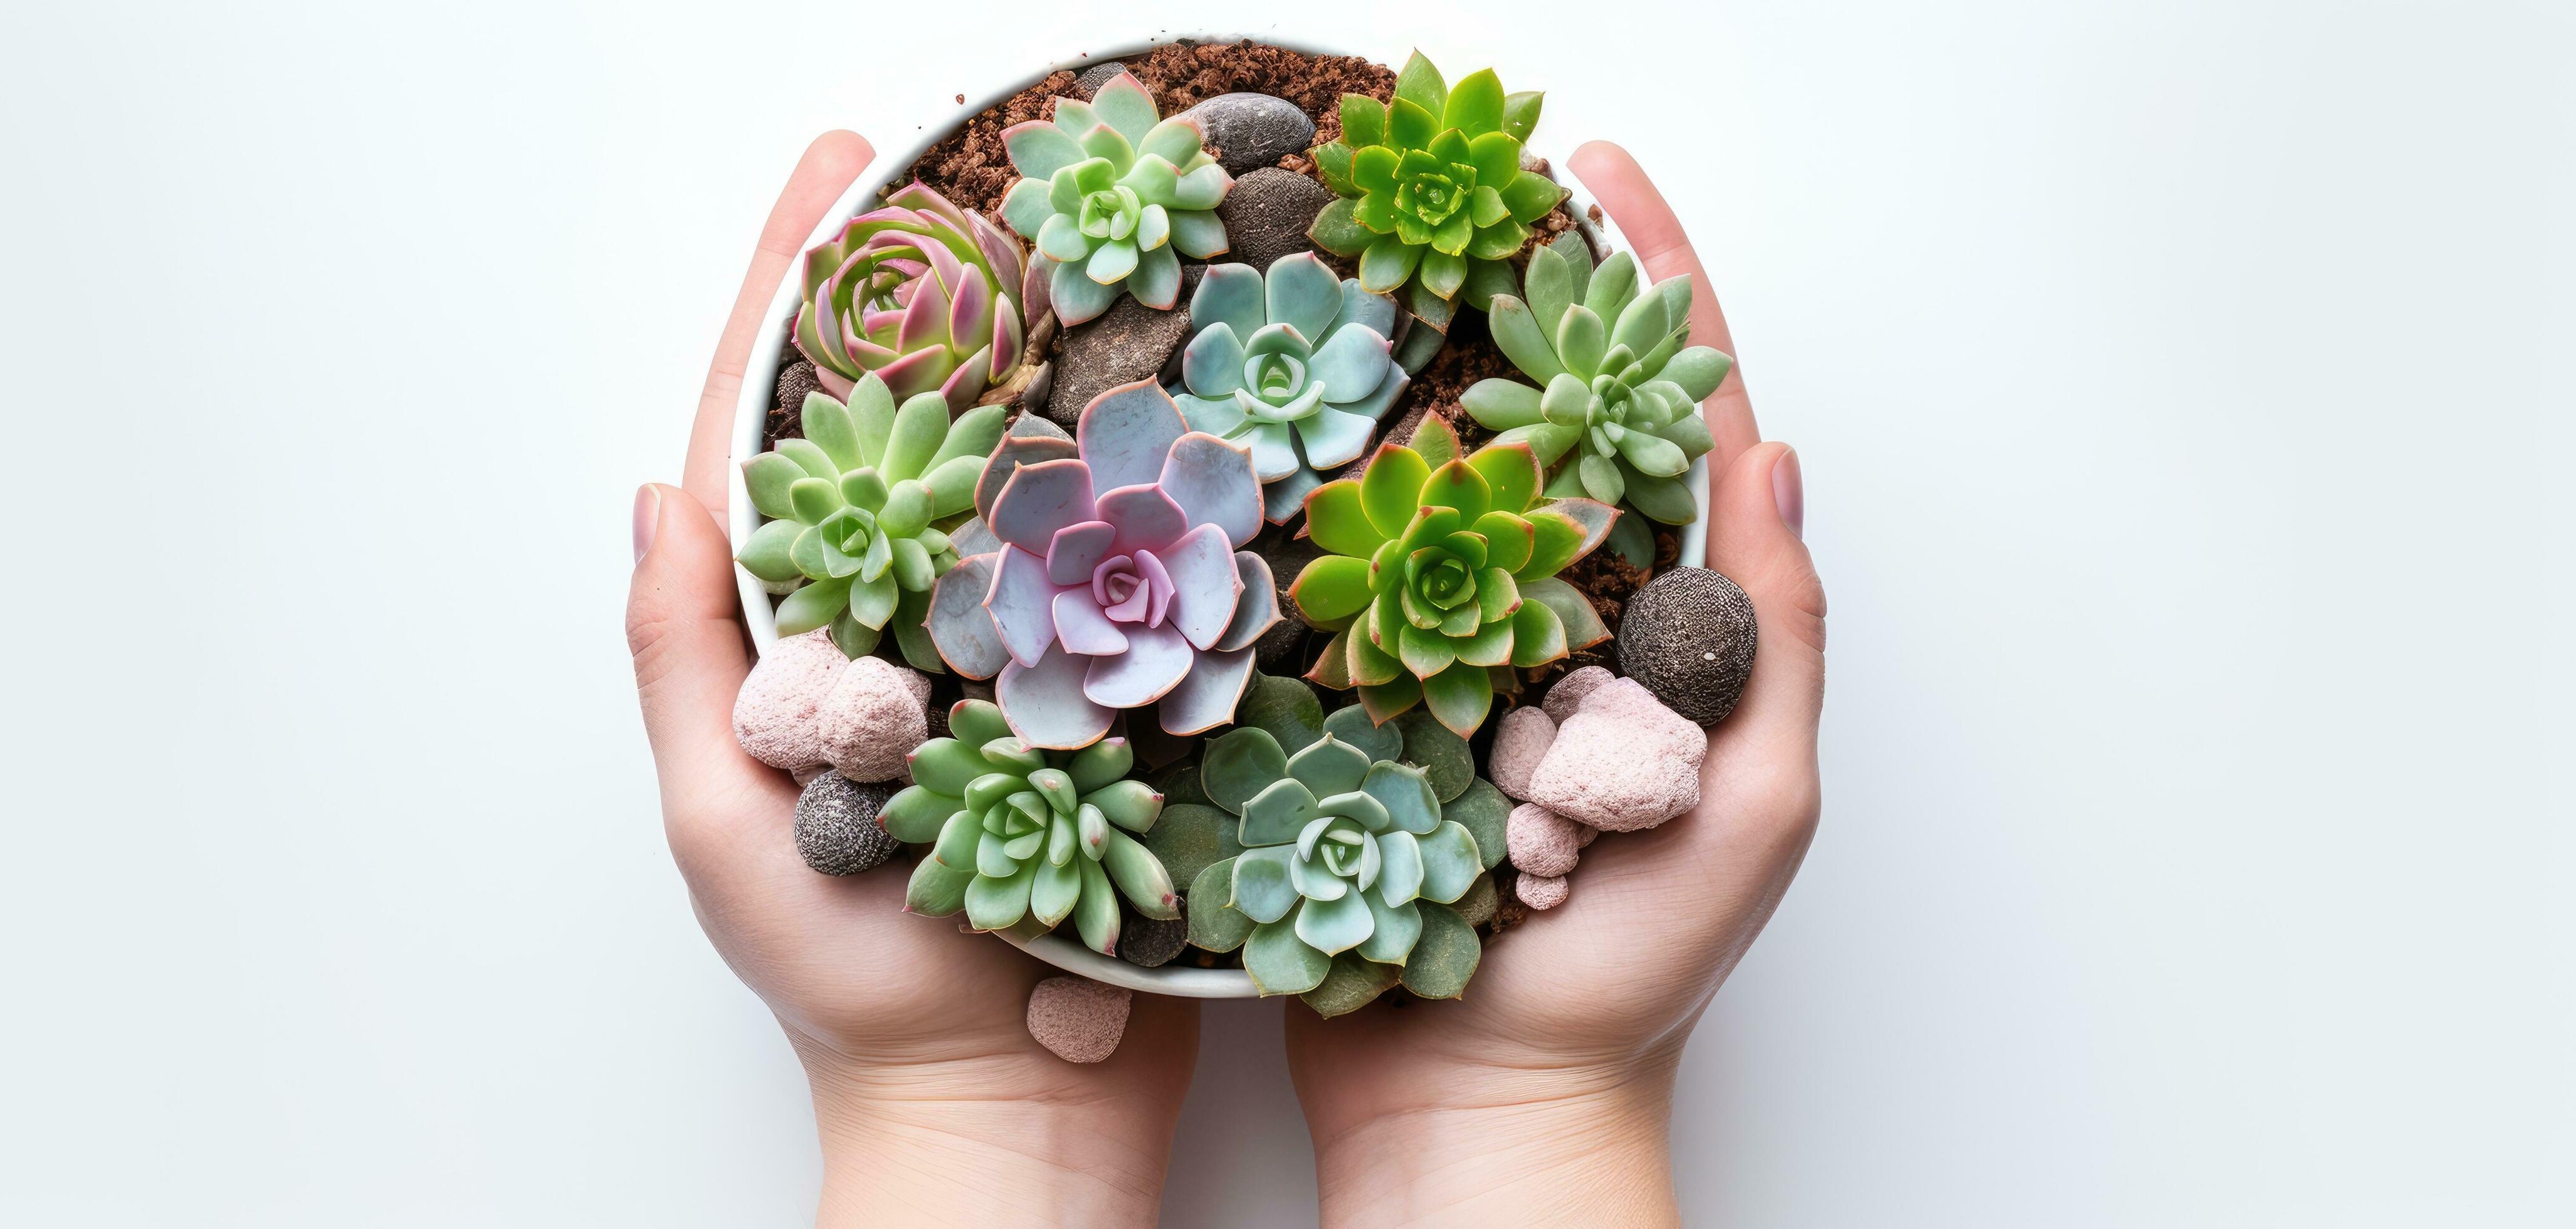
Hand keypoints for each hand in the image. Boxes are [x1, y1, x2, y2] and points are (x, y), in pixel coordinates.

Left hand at [624, 133, 1200, 1226]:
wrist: (1012, 1112)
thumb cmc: (856, 992)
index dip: (806, 290)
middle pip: (926, 417)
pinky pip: (1137, 562)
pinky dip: (1159, 469)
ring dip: (1065, 346)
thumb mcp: (726, 833)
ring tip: (1100, 227)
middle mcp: (918, 619)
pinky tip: (1198, 388)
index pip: (788, 426)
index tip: (844, 166)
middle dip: (951, 280)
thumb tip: (656, 491)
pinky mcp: (1124, 696)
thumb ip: (685, 669)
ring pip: (1041, 469)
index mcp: (809, 633)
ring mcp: (1025, 650)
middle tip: (988, 153)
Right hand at [1280, 141, 1827, 1226]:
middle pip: (1538, 426)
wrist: (1476, 1108)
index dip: (1644, 290)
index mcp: (1662, 628)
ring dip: (1394, 380)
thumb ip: (1771, 644)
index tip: (1596, 178)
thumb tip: (1774, 456)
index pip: (1669, 422)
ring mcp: (1446, 659)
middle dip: (1506, 300)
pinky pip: (1330, 587)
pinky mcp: (1351, 709)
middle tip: (1449, 195)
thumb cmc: (1630, 979)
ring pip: (1423, 487)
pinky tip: (1266, 436)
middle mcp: (1554, 621)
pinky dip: (1305, 505)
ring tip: (1350, 271)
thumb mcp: (1750, 812)